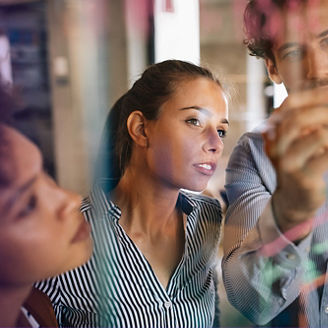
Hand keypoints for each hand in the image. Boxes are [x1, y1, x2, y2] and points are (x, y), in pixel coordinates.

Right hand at [263, 86, 327, 238]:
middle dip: (326, 112)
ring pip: (318, 134)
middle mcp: (276, 148)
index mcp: (273, 135)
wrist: (293, 200)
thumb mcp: (289, 143)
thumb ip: (293, 121)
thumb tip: (304, 94)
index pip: (289, 105)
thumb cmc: (296, 166)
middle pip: (301, 117)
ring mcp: (289, 164)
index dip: (314, 96)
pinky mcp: (305, 178)